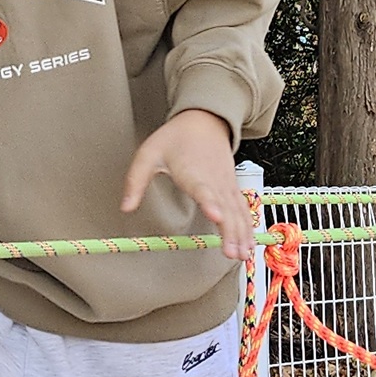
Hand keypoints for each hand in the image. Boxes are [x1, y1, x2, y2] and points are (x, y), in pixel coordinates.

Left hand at [123, 108, 253, 261]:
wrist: (204, 121)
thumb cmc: (175, 138)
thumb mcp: (148, 154)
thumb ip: (136, 181)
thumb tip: (126, 207)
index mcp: (192, 173)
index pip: (203, 190)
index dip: (210, 204)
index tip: (216, 216)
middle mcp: (214, 180)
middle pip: (226, 208)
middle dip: (231, 232)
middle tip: (231, 253)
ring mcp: (226, 185)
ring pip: (237, 211)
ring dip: (242, 233)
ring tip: (243, 256)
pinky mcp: (232, 188)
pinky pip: (242, 209)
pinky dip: (248, 227)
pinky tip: (249, 244)